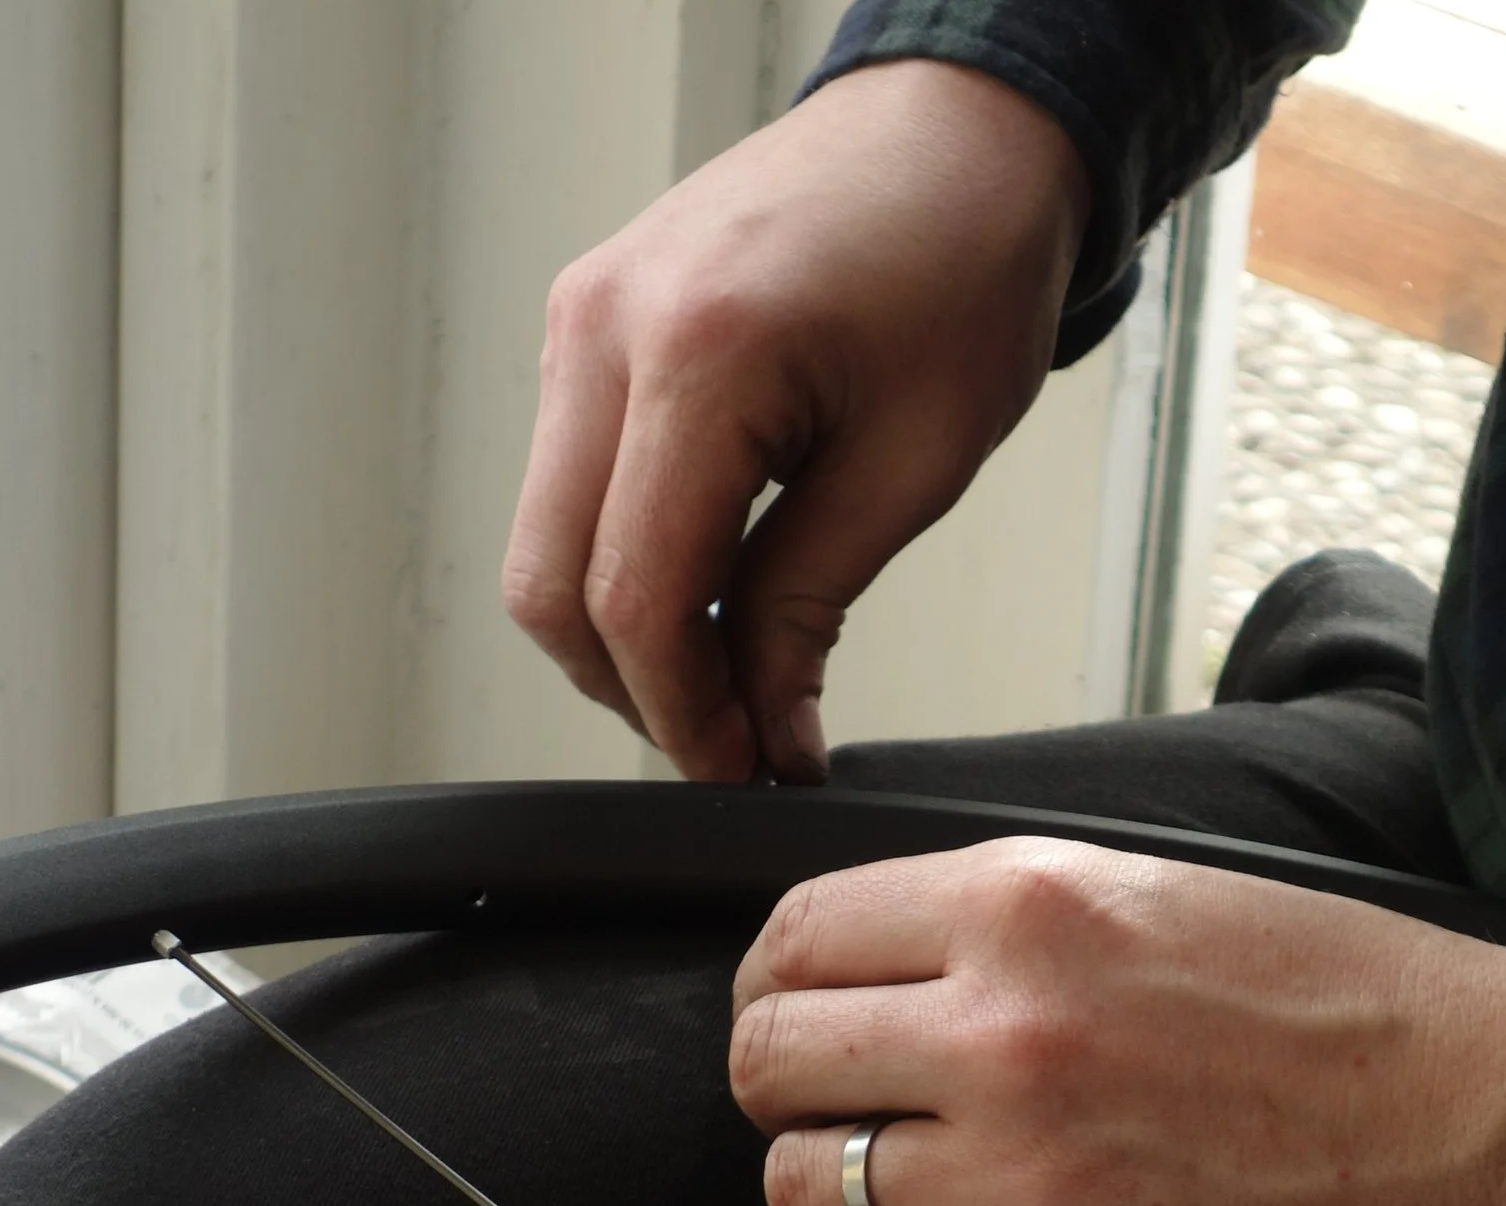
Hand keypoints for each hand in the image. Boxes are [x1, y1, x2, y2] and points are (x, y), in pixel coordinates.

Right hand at [502, 61, 1087, 781]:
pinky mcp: (588, 326)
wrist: (952, 133)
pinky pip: (568, 484)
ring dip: (623, 632)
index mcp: (699, 352)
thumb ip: (810, 608)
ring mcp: (580, 319)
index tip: (741, 772)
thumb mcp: (913, 465)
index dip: (682, 714)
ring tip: (731, 673)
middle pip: (551, 586)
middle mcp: (606, 326)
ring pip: (543, 542)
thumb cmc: (962, 263)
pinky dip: (623, 560)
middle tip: (733, 742)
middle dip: (635, 691)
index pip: (636, 595)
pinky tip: (712, 591)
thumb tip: (765, 733)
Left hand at [729, 839, 1505, 1205]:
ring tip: (897, 1203)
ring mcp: (1027, 1173)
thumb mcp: (1167, 889)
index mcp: (1027, 906)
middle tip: (844, 1114)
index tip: (808, 1020)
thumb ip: (1019, 916)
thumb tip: (897, 961)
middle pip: (770, 1063)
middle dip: (787, 1092)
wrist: (1484, 1124)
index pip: (795, 937)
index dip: (780, 987)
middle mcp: (1003, 1030)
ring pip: (803, 1191)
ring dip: (828, 1201)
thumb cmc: (1353, 1004)